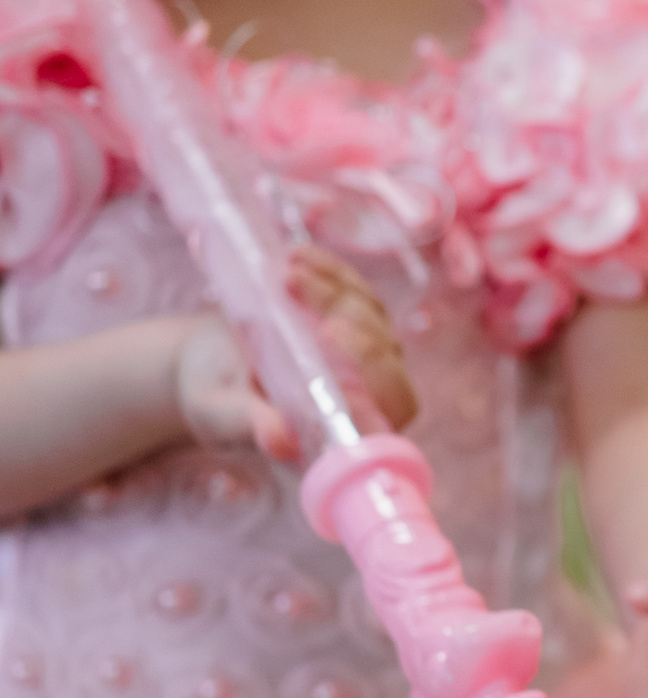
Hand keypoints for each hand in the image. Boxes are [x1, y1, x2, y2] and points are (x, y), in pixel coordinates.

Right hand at [175, 249, 418, 461]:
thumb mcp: (227, 416)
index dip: (376, 369)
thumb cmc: (216, 404)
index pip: (395, 402)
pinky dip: (329, 270)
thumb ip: (255, 427)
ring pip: (370, 314)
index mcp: (352, 424)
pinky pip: (353, 289)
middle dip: (345, 313)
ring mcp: (362, 350)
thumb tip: (281, 442)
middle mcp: (369, 389)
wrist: (201, 368)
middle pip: (385, 350)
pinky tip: (299, 254)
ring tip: (287, 270)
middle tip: (298, 289)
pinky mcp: (348, 316)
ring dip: (333, 287)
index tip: (328, 331)